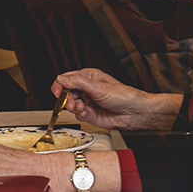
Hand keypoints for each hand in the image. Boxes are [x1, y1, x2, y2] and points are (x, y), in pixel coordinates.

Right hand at [52, 69, 177, 129]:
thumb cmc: (123, 95)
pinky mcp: (89, 114)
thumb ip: (77, 82)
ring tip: (80, 107)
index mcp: (88, 77)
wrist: (133, 112)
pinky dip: (79, 114)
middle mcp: (86, 89)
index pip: (67, 79)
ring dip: (73, 106)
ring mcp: (88, 101)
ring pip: (70, 104)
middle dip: (66, 98)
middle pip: (66, 92)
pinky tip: (86, 112)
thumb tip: (61, 79)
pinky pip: (77, 114)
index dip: (60, 85)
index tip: (58, 92)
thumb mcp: (98, 86)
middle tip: (71, 101)